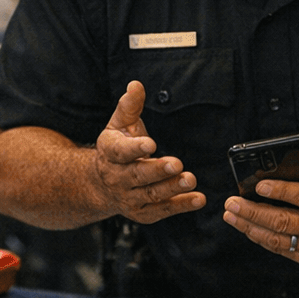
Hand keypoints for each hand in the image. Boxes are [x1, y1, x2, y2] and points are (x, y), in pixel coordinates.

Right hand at [94, 81, 204, 222]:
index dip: (135, 148)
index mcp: (111, 153)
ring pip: (152, 194)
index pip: (121, 151)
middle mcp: (118, 177)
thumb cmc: (117, 148)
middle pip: (138, 175)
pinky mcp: (143, 212)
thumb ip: (130, 106)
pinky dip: (180, 206)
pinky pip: (162, 210)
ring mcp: (130, 197)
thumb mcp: (119, 125)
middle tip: (177, 163)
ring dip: (172, 188)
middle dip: (158, 170)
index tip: (151, 143)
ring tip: (191, 180)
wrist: (101, 184)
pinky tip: (197, 199)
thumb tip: (136, 85)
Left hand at [221, 156, 298, 268]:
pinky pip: (284, 251)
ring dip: (251, 227)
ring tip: (232, 216)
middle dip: (254, 212)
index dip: (281, 191)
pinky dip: (263, 239)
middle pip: (285, 222)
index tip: (258, 185)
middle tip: (232, 203)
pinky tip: (249, 228)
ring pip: (280, 240)